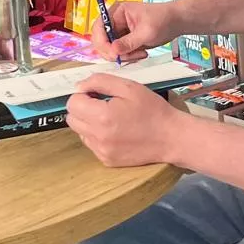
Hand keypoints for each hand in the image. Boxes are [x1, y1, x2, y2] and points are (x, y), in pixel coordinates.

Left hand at [66, 73, 183, 166]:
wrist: (171, 138)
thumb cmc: (152, 109)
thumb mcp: (128, 87)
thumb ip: (100, 82)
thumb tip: (79, 87)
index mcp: (102, 116)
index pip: (72, 103)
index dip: (83, 94)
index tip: (97, 94)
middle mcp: (98, 137)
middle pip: (72, 119)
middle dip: (83, 108)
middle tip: (102, 104)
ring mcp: (102, 151)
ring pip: (80, 132)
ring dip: (88, 122)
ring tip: (110, 118)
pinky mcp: (107, 161)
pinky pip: (91, 144)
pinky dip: (97, 136)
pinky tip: (115, 131)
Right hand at [90, 0, 176, 62]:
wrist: (176, 21)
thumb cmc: (163, 19)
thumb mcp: (146, 32)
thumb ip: (129, 42)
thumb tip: (113, 51)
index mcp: (116, 11)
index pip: (98, 28)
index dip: (102, 42)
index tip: (113, 53)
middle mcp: (114, 21)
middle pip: (101, 41)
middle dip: (114, 51)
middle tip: (129, 56)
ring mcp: (119, 31)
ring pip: (110, 49)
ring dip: (123, 56)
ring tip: (140, 53)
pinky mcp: (125, 40)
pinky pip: (119, 53)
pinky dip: (128, 57)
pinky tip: (141, 53)